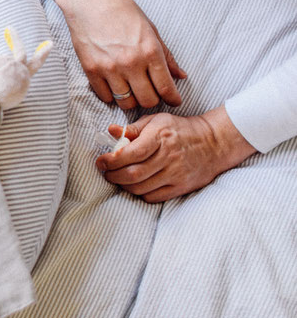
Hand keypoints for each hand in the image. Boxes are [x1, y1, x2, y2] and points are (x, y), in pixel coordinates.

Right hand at [52, 0, 185, 109]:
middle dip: (153, 100)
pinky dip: (112, 95)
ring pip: (126, 103)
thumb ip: (166, 55)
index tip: (173, 100)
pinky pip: (105, 96)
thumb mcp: (150, 29)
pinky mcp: (91, 70)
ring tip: (132, 91)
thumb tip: (181, 75)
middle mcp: (131, 63)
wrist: (89, 0)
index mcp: (150, 51)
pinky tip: (115, 86)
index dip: (173, 99)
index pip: (166, 88)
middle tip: (151, 93)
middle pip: (148, 100)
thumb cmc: (122, 10)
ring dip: (132, 100)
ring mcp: (109, 68)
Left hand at [96, 107, 256, 201]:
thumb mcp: (157, 120)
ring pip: (140, 188)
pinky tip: (135, 185)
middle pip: (132, 174)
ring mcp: (176, 174)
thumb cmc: (180, 129)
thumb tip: (111, 130)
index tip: (101, 161)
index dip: (111, 160)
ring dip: (123, 186)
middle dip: (112, 175)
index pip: (130, 153)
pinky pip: (153, 197)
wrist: (215, 142)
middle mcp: (168, 157)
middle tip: (105, 172)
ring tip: (117, 178)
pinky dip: (139, 193)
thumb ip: (133, 128)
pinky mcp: (181, 187)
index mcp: (160, 137)